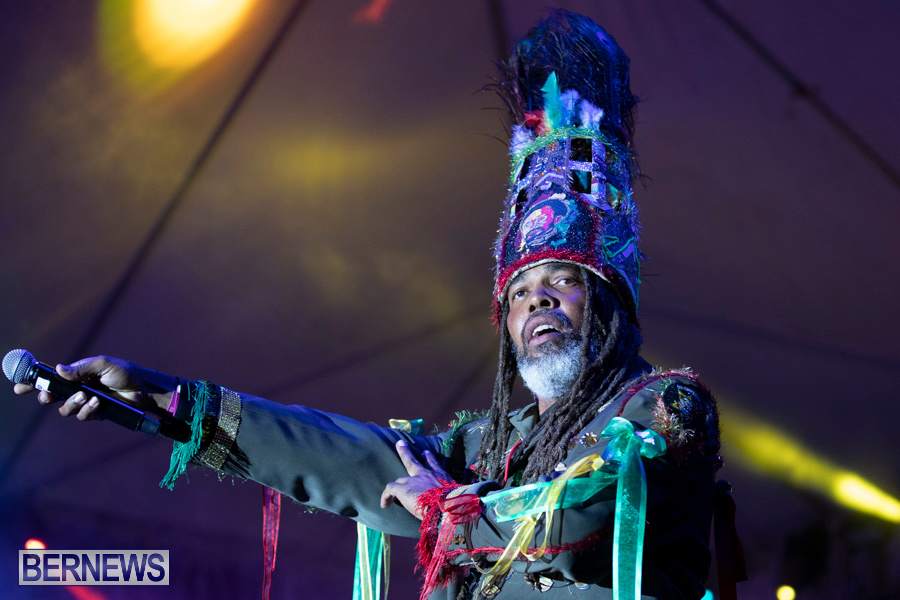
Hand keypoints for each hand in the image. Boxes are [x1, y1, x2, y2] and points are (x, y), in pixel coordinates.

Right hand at [13, 356, 177, 420]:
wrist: (143, 388)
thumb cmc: (124, 372)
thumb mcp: (102, 364)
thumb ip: (80, 369)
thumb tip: (58, 370)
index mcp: (76, 374)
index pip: (50, 378)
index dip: (33, 382)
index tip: (19, 386)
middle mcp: (77, 388)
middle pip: (51, 396)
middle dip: (45, 397)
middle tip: (47, 397)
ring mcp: (85, 402)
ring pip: (65, 409)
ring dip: (71, 404)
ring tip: (84, 396)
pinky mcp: (95, 413)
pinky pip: (82, 416)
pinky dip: (87, 410)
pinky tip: (97, 402)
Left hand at [380, 440, 453, 519]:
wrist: (445, 506)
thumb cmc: (454, 503)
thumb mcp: (457, 495)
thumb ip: (452, 496)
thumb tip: (456, 506)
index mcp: (440, 477)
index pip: (434, 465)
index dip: (429, 458)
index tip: (426, 452)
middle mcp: (426, 475)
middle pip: (413, 462)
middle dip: (406, 452)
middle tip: (400, 444)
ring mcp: (413, 480)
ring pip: (400, 480)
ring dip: (396, 485)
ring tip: (391, 490)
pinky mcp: (402, 488)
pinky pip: (390, 489)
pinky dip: (386, 497)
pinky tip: (384, 504)